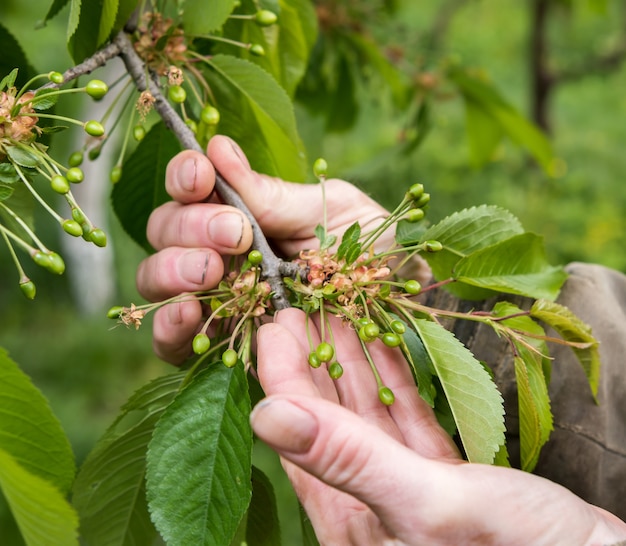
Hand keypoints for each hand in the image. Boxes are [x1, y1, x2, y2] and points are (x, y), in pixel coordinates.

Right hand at [136, 135, 404, 363]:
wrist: (392, 307)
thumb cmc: (366, 248)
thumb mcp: (329, 212)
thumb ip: (273, 194)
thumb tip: (219, 147)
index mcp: (240, 212)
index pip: (191, 189)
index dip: (186, 175)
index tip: (204, 173)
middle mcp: (217, 252)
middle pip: (165, 231)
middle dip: (191, 225)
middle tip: (235, 231)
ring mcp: (213, 299)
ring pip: (157, 279)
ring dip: (173, 268)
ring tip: (212, 269)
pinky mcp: (216, 345)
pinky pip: (172, 341)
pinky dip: (170, 325)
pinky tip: (188, 313)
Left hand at [251, 309, 625, 545]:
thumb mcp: (430, 501)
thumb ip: (347, 459)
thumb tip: (267, 415)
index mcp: (351, 520)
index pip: (298, 435)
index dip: (282, 376)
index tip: (274, 325)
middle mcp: (370, 504)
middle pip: (327, 418)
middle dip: (312, 358)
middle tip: (300, 307)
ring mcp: (406, 486)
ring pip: (366, 411)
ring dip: (352, 360)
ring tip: (337, 313)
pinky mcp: (441, 476)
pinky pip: (405, 417)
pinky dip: (394, 378)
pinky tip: (382, 344)